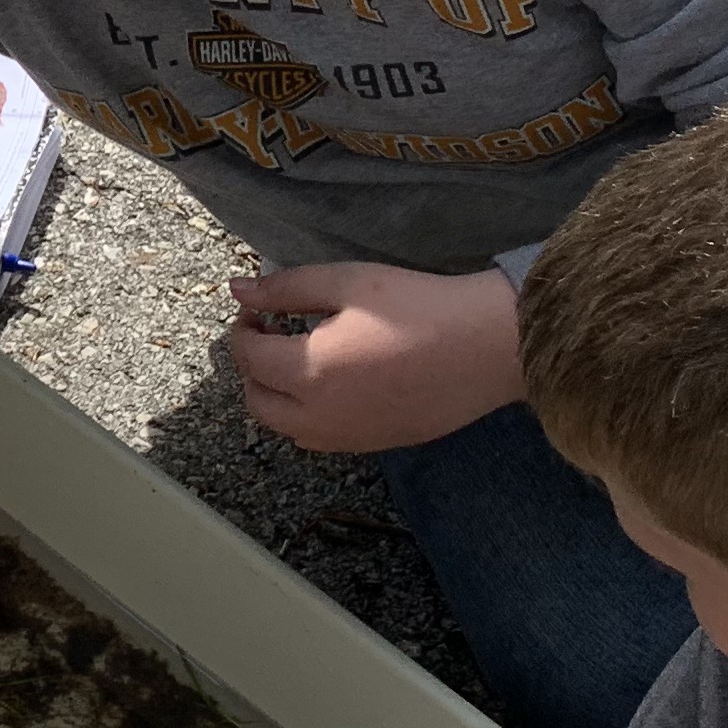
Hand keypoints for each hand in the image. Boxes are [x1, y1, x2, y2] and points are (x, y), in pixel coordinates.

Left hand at [224, 262, 525, 455]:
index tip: (259, 308)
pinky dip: (309, 414)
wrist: (489, 346)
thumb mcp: (348, 282)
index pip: (248, 358)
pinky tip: (334, 382)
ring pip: (287, 428)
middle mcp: (320, 418)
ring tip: (300, 357)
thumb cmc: (419, 306)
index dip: (244, 329)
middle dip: (253, 368)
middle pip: (258, 403)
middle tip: (273, 333)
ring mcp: (349, 439)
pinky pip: (322, 438)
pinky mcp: (376, 445)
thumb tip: (238, 289)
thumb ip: (286, 288)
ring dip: (277, 395)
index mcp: (308, 373)